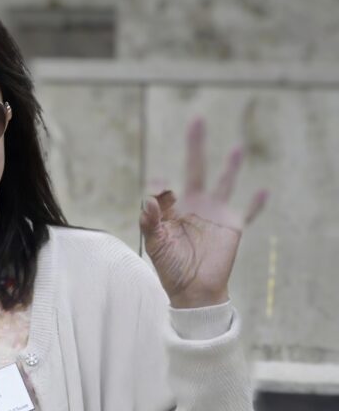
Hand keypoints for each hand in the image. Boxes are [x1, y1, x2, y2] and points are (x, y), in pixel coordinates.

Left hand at [142, 116, 265, 309]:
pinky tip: (263, 190)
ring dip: (231, 166)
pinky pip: (248, 211)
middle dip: (196, 146)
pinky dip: (256, 203)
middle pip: (196, 169)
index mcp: (172, 209)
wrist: (193, 290)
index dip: (160, 188)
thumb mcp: (156, 247)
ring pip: (225, 183)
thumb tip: (148, 199)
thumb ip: (151, 224)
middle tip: (197, 120)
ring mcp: (216, 214)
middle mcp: (195, 205)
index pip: (165, 188)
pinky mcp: (233, 226)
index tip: (159, 192)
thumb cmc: (170, 269)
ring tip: (237, 147)